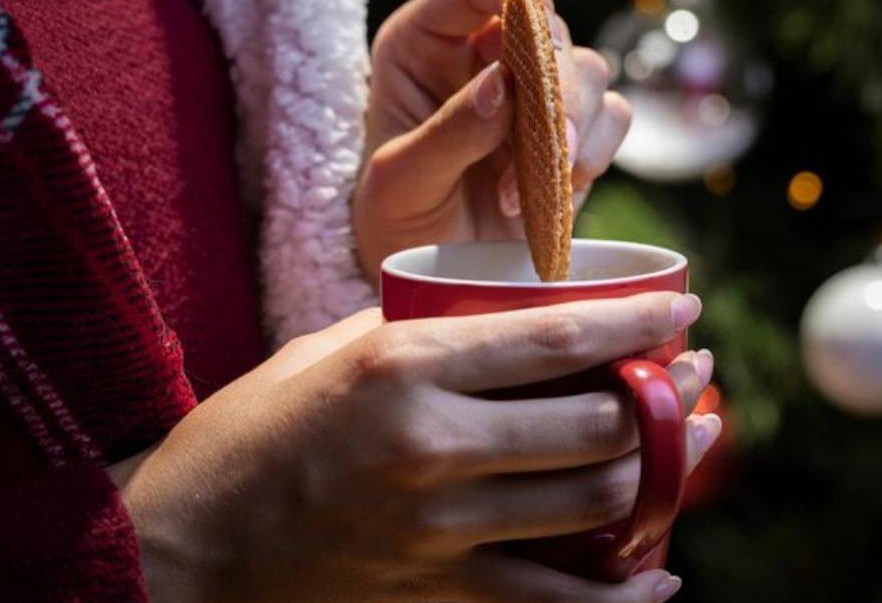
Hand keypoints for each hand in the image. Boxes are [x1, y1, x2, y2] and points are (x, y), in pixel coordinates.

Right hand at [109, 292, 716, 601]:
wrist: (185, 548)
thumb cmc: (250, 434)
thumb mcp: (325, 353)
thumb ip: (417, 332)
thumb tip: (500, 316)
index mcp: (404, 368)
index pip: (556, 337)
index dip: (637, 322)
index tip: (683, 307)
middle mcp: (432, 447)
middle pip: (595, 425)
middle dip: (669, 397)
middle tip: (696, 376)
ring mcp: (438, 530)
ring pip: (593, 506)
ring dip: (664, 474)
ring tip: (695, 444)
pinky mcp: (435, 593)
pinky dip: (622, 597)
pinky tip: (661, 576)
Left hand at [354, 0, 631, 281]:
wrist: (428, 285)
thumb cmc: (394, 225)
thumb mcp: (397, 185)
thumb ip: (445, 134)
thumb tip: (502, 85)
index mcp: (428, 44)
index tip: (534, 45)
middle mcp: (487, 58)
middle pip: (551, 29)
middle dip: (558, 90)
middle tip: (547, 147)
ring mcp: (533, 97)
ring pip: (591, 71)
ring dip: (573, 131)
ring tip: (528, 192)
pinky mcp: (569, 139)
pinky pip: (613, 121)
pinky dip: (593, 156)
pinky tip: (553, 195)